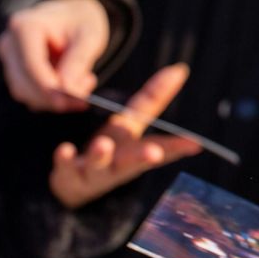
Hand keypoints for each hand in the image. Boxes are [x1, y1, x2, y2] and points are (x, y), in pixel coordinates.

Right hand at [0, 0, 109, 111]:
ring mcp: (8, 60)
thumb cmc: (80, 21)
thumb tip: (67, 90)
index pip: (31, 67)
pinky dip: (49, 97)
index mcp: (25, 27)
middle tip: (84, 99)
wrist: (71, 16)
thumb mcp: (89, 36)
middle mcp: (9, 43)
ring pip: (25, 93)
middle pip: (24, 84)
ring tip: (82, 83)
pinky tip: (69, 84)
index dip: (49, 89)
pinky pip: (27, 95)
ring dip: (53, 98)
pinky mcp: (12, 73)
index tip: (69, 102)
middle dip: (53, 97)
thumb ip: (78, 62)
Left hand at [50, 63, 201, 208]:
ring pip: (98, 165)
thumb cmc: (108, 151)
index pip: (159, 150)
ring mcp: (91, 172)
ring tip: (103, 145)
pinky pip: (64, 167)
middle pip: (131, 162)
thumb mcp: (128, 125)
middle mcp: (116, 165)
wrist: (70, 188)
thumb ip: (151, 100)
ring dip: (101, 155)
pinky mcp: (67, 174)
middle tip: (153, 153)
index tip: (194, 144)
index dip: (176, 147)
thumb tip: (179, 69)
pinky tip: (64, 150)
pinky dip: (64, 160)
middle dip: (142, 157)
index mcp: (134, 152)